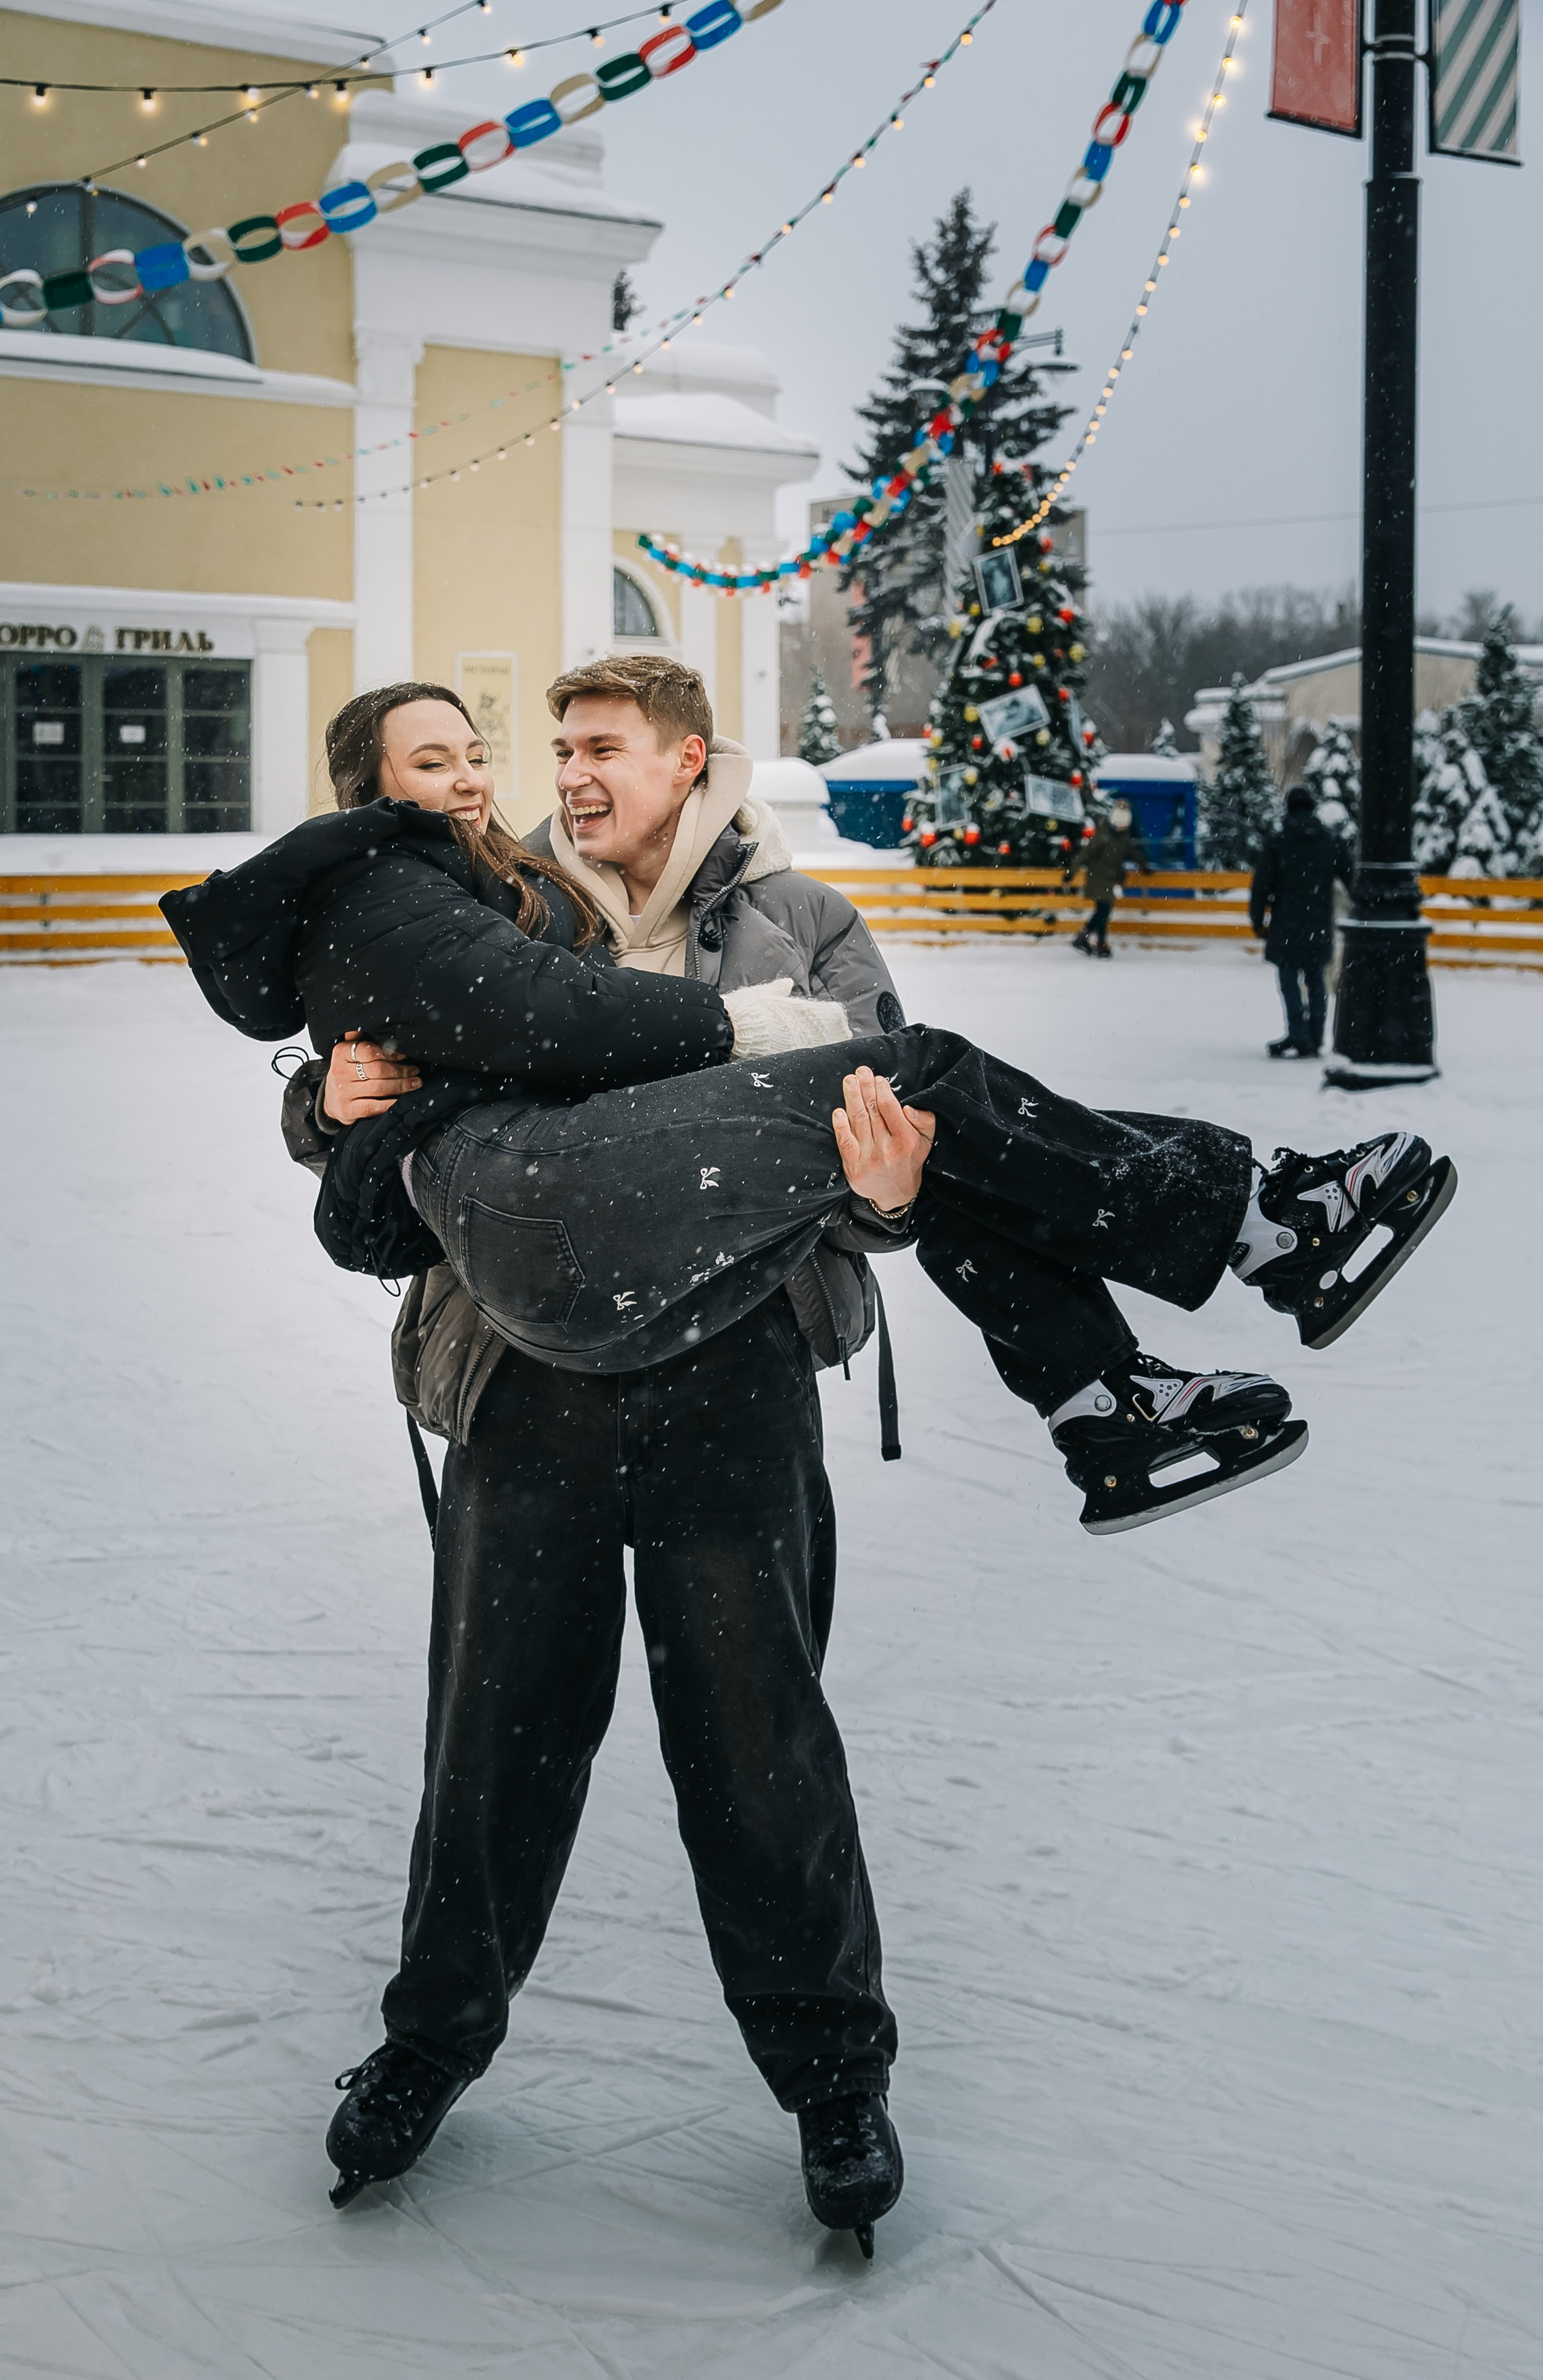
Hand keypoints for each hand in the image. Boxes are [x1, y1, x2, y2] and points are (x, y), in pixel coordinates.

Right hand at [322, 1029, 422, 1124]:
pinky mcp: (347, 1110)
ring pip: (379, 1088)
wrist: (331, 1101)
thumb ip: (361, 1039)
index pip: (369, 1050)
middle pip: (377, 1070)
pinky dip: (391, 1103)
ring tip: (415, 1083)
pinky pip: (374, 1106)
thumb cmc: (347, 1073)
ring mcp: (343, 1092)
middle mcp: (339, 1072)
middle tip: (415, 1071)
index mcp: (340, 1053)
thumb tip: (377, 1024)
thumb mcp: (348, 1054)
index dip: (391, 1053)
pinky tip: (402, 1099)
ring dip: (401, 1085)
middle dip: (401, 1070)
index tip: (405, 1055)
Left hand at [831, 1066, 935, 1210]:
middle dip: (865, 1088)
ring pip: (858, 1122)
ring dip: (852, 1099)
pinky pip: (845, 1142)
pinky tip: (838, 1111)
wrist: (896, 1193)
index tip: (877, 1078)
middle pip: (872, 1111)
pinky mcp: (853, 1167)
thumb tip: (908, 1107)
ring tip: (849, 1081)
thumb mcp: (927, 1141)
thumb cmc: (910, 1159)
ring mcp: (868, 1158)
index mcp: (906, 1140)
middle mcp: (887, 1149)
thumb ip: (924, 1120)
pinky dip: (841, 1126)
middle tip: (860, 1071)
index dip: (882, 1090)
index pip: (890, 1108)